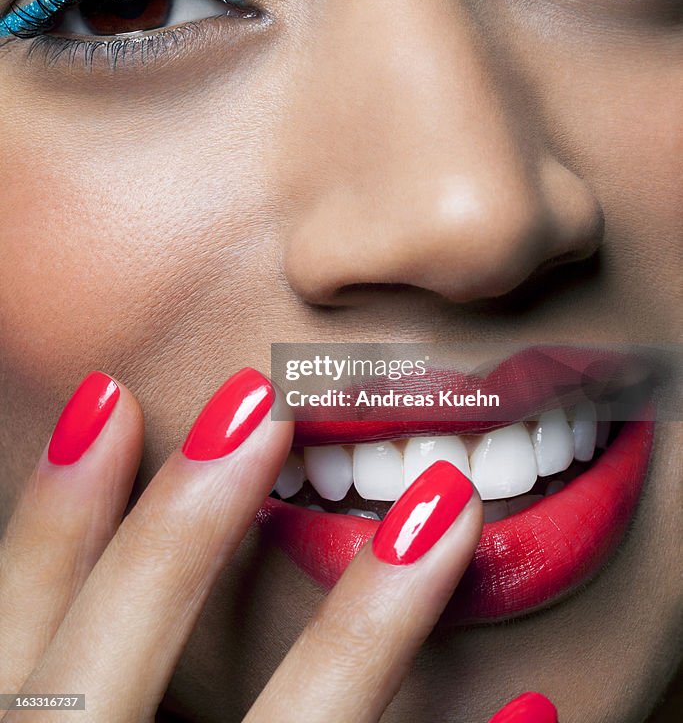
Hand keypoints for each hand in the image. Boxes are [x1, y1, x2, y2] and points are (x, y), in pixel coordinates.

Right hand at [0, 368, 557, 721]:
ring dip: (360, 635)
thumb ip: (70, 680)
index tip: (118, 399)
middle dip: (174, 539)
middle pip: (103, 685)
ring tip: (447, 512)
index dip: (50, 518)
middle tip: (263, 405)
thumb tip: (101, 484)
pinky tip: (542, 703)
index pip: (16, 641)